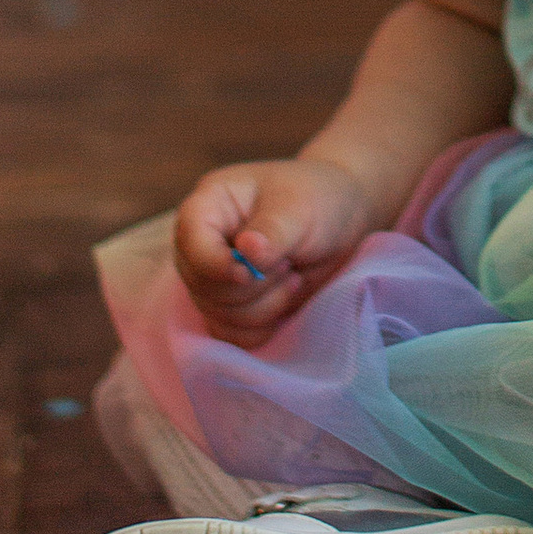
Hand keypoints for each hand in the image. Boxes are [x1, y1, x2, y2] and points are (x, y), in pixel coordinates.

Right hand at [173, 157, 372, 337]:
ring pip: (217, 315)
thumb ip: (273, 231)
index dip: (216, 265)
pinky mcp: (230, 305)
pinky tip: (285, 297)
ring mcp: (213, 276)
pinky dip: (261, 326)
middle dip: (253, 286)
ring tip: (291, 275)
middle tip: (287, 263)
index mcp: (210, 204)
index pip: (191, 241)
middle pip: (202, 285)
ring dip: (263, 306)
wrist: (342, 220)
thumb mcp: (301, 208)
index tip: (250, 273)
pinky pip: (230, 334)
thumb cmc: (318, 199)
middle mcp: (202, 242)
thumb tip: (247, 251)